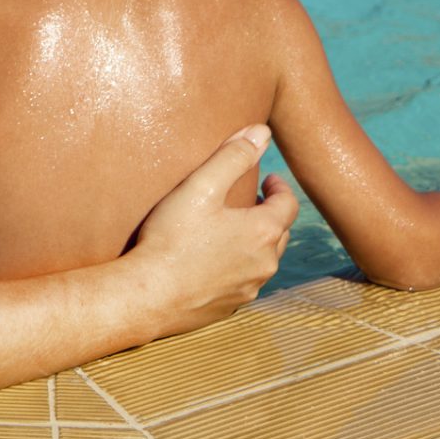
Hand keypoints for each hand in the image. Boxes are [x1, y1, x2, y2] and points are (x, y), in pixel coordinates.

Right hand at [128, 125, 297, 337]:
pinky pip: (244, 281)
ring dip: (254, 242)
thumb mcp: (200, 187)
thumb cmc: (172, 237)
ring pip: (263, 260)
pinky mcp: (231, 306)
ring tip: (231, 229)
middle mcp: (265, 263)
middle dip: (269, 214)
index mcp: (263, 231)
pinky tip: (212, 260)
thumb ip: (232, 157)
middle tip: (251, 201)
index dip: (280, 188)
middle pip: (280, 233)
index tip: (266, 178)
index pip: (289, 205)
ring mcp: (249, 288)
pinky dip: (237, 266)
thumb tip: (263, 132)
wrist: (150, 295)